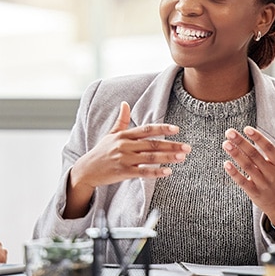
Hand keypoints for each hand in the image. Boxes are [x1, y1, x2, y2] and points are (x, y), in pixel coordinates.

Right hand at [66, 102, 189, 217]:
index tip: (176, 129)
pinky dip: (156, 172)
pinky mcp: (123, 172)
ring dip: (168, 157)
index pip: (146, 130)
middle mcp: (124, 145)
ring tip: (182, 158)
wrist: (86, 170)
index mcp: (123, 135)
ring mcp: (124, 159)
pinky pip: (143, 172)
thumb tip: (124, 103)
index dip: (162, 128)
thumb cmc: (101, 152)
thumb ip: (120, 120)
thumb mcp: (110, 134)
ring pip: (150, 157)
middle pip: (152, 144)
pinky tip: (168, 172)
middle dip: (171, 145)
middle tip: (187, 147)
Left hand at [223, 127, 274, 226]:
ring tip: (226, 144)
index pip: (269, 148)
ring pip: (248, 167)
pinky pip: (243, 182)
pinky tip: (226, 164)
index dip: (258, 138)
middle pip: (255, 155)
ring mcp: (262, 184)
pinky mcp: (254, 193)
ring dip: (236, 155)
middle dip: (242, 143)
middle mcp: (271, 173)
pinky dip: (234, 173)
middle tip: (230, 132)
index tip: (247, 128)